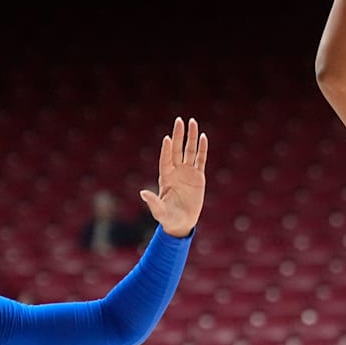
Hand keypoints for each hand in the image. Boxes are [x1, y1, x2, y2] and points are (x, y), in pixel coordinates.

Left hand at [140, 117, 206, 237]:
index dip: (167, 150)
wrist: (182, 223)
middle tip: (180, 120)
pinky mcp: (199, 177)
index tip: (167, 138)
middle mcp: (176, 172)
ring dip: (192, 137)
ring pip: (190, 151)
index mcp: (165, 178)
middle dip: (179, 135)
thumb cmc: (168, 218)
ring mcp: (188, 173)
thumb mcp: (160, 212)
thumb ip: (153, 202)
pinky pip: (201, 159)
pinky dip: (202, 149)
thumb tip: (142, 193)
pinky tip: (203, 137)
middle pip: (177, 149)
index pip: (166, 160)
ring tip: (193, 122)